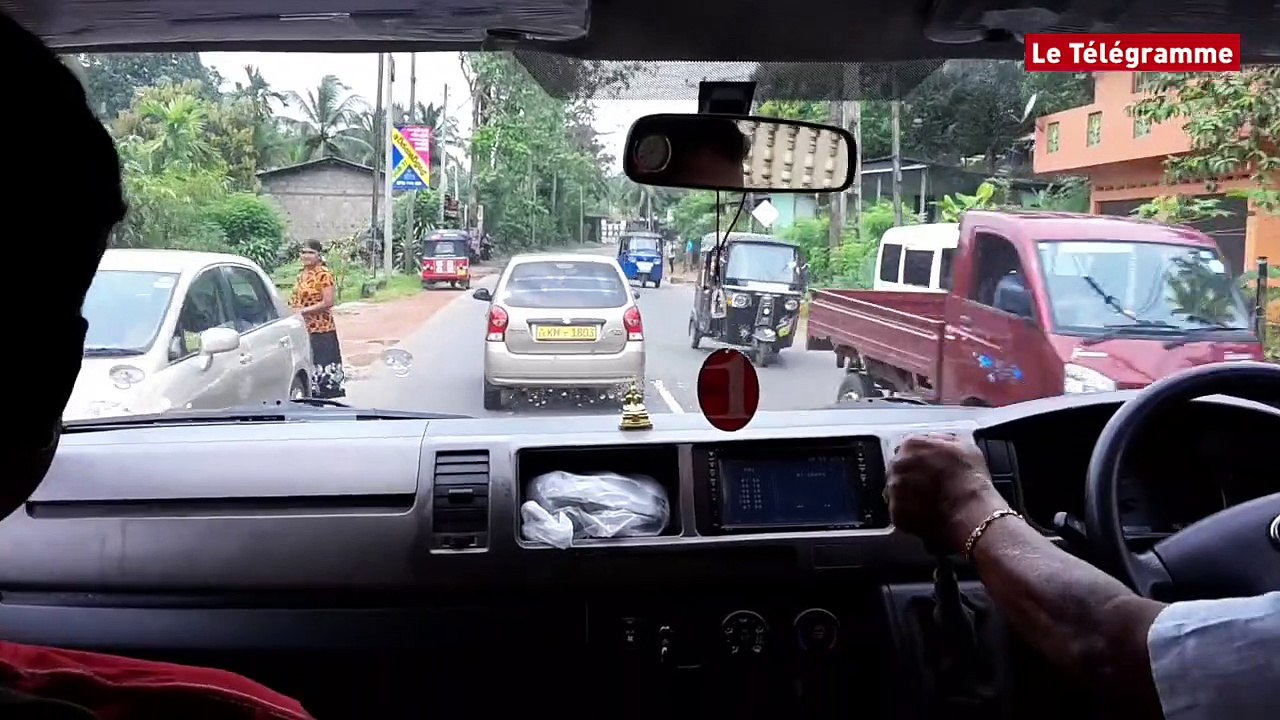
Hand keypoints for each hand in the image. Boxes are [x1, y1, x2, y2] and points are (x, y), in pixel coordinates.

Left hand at [886, 434, 1008, 553]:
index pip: (908, 448)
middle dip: (913, 475)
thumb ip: (944, 439)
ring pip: (897, 489)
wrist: (970, 513)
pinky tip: (926, 512)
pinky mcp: (895, 511)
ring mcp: (894, 489)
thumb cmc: (971, 480)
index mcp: (912, 445)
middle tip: (931, 485)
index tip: (931, 467)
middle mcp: (898, 465)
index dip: (921, 458)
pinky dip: (910, 511)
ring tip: (930, 500)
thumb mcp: (966, 446)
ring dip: (910, 493)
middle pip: (900, 468)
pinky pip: (899, 509)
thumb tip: (936, 440)